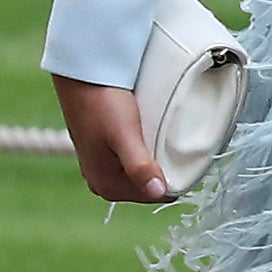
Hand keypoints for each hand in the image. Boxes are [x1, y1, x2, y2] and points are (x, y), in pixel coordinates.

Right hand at [55, 76, 169, 203]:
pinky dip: (148, 149)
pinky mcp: (105, 153)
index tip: (190, 157)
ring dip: (158, 158)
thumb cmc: (102, 103)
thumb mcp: (125, 135)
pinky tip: (153, 134)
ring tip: (167, 137)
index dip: (178, 178)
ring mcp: (103, 168)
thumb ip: (139, 166)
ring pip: (145, 171)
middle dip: (168, 169)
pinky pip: (136, 159)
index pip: (159, 195)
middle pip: (152, 185)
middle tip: (178, 143)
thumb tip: (157, 192)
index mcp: (108, 187)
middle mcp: (103, 183)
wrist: (82, 76)